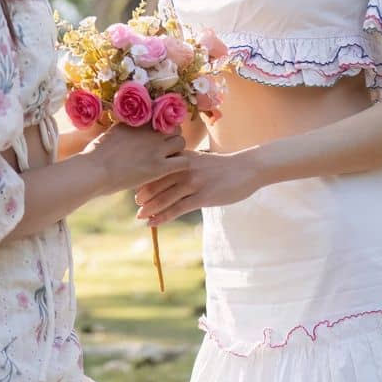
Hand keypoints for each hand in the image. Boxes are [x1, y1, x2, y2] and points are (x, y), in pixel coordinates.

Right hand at [80, 123, 188, 189]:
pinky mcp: (159, 167)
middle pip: (174, 127)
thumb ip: (127, 126)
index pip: (161, 116)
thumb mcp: (113, 131)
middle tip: (166, 146)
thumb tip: (131, 124)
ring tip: (168, 158)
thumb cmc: (96, 154)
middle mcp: (150, 132)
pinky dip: (181, 164)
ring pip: (181, 142)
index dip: (163, 125)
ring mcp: (156, 149)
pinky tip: (172, 169)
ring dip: (177, 149)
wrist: (95, 170)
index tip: (160, 132)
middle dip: (172, 135)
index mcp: (138, 122)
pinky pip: (183, 162)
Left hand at [134, 146, 267, 224]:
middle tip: (136, 206)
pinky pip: (177, 209)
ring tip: (140, 217)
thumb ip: (183, 164)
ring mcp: (193, 182)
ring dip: (150, 209)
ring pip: (164, 198)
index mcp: (182, 158)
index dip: (143, 180)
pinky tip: (153, 223)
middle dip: (143, 197)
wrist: (247, 168)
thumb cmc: (223, 166)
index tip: (135, 190)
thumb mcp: (199, 160)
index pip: (156, 169)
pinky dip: (162, 217)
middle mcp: (184, 168)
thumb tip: (169, 173)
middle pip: (156, 184)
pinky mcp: (203, 196)